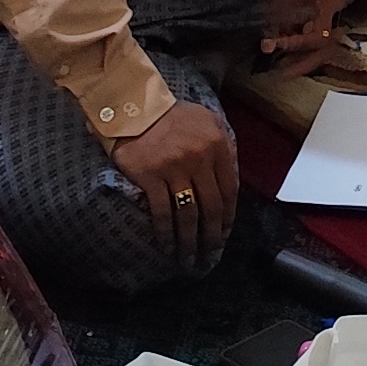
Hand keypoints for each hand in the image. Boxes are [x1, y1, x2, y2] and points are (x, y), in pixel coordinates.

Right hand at [111, 100, 237, 272]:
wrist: (135, 106)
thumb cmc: (173, 116)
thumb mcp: (208, 121)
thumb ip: (223, 146)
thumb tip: (231, 179)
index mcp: (218, 145)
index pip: (230, 189)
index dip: (228, 216)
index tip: (224, 234)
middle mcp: (200, 158)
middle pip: (212, 207)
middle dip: (212, 236)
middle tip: (210, 255)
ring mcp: (175, 168)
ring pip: (189, 214)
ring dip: (190, 241)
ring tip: (190, 259)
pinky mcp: (151, 177)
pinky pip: (163, 212)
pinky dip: (166, 233)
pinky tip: (167, 247)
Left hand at [252, 0, 350, 61]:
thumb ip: (283, 17)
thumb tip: (277, 41)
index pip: (322, 38)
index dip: (298, 48)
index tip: (272, 46)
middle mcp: (332, 1)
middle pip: (325, 42)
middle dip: (303, 58)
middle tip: (281, 71)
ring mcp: (322, 0)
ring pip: (316, 35)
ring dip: (296, 48)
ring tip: (272, 52)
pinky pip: (308, 24)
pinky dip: (293, 35)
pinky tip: (276, 38)